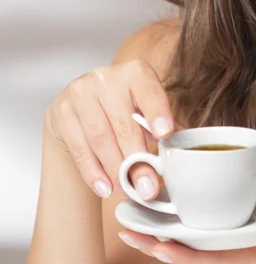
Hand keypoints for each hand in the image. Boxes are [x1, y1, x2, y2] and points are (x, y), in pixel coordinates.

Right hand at [43, 60, 183, 198]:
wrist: (80, 107)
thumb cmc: (122, 109)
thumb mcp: (145, 110)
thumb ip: (164, 127)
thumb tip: (184, 147)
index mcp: (135, 73)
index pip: (149, 92)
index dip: (157, 113)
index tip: (165, 135)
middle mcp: (106, 78)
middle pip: (124, 125)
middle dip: (137, 161)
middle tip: (148, 188)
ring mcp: (81, 93)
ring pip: (101, 138)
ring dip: (115, 169)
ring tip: (127, 189)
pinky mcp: (63, 112)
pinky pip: (80, 147)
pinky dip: (93, 171)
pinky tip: (105, 187)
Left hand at [118, 198, 255, 263]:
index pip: (210, 256)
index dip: (179, 251)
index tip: (152, 243)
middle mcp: (243, 249)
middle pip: (193, 251)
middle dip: (158, 242)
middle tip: (126, 229)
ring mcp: (243, 240)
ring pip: (196, 240)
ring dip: (165, 232)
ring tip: (136, 220)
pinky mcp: (246, 226)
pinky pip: (210, 227)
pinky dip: (186, 220)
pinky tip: (171, 207)